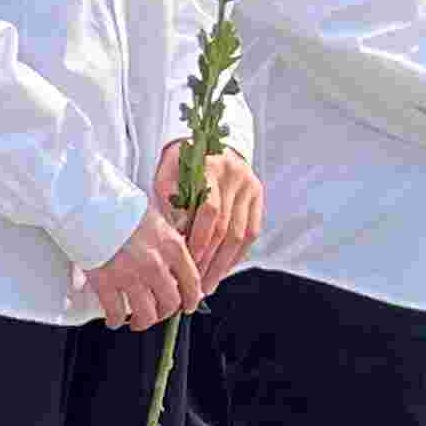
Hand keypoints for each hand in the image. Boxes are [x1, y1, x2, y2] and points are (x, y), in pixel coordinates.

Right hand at [85, 206, 201, 329]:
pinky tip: (114, 320)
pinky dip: (115, 320)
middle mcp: (155, 264)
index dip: (191, 299)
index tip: (188, 306)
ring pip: (146, 314)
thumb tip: (175, 265)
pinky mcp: (106, 282)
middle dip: (165, 313)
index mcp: (171, 246)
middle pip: (170, 303)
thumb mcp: (156, 219)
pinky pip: (116, 312)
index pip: (192, 282)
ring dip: (143, 322)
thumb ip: (168, 243)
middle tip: (159, 313)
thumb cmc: (119, 207)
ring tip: (138, 322)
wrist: (88, 203)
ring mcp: (130, 275)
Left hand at [160, 139, 262, 289]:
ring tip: (209, 284)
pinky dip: (238, 253)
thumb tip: (176, 241)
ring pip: (241, 234)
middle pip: (226, 228)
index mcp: (210, 166)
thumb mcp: (166, 175)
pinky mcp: (258, 194)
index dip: (199, 241)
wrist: (206, 139)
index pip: (209, 212)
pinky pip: (252, 231)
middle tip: (197, 286)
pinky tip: (224, 269)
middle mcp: (235, 175)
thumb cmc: (179, 162)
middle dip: (210, 261)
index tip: (188, 266)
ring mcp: (250, 185)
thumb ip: (170, 204)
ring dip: (224, 263)